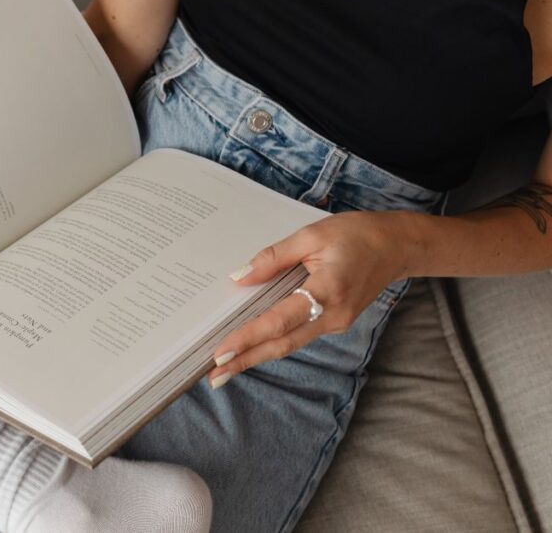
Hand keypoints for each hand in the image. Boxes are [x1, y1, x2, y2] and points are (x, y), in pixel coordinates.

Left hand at [207, 210, 410, 388]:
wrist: (396, 247)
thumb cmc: (356, 235)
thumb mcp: (311, 236)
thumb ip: (273, 258)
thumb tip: (241, 277)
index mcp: (328, 291)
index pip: (279, 321)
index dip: (248, 338)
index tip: (222, 353)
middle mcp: (333, 315)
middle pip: (283, 344)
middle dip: (246, 361)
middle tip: (214, 377)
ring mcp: (336, 323)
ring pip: (290, 344)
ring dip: (257, 355)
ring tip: (226, 368)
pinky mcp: (335, 323)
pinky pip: (299, 335)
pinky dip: (273, 343)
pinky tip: (252, 346)